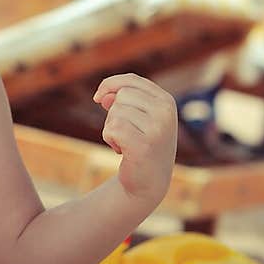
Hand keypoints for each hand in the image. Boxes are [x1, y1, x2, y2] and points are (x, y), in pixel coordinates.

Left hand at [93, 73, 176, 208]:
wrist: (148, 183)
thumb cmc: (140, 146)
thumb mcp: (135, 119)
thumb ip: (120, 102)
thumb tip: (102, 96)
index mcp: (166, 101)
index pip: (132, 80)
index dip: (110, 84)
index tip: (98, 98)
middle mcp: (166, 112)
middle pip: (121, 96)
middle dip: (113, 114)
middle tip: (124, 133)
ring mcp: (158, 128)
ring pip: (115, 112)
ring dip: (111, 129)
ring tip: (125, 143)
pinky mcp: (144, 145)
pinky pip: (112, 129)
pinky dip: (109, 139)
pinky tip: (121, 151)